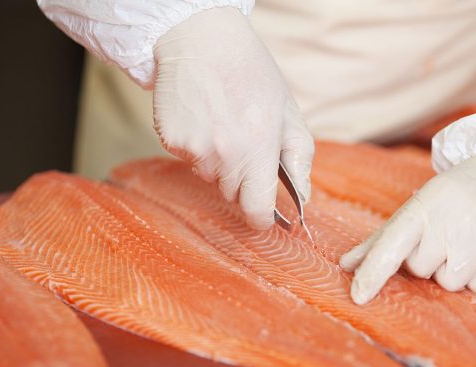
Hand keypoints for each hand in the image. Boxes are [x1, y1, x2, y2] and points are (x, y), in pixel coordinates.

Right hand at [153, 7, 313, 228]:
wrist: (201, 38)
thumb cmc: (251, 72)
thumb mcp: (288, 111)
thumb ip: (300, 157)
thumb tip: (304, 197)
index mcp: (259, 149)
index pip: (257, 209)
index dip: (262, 218)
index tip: (265, 217)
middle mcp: (224, 155)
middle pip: (233, 194)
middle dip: (242, 179)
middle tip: (245, 142)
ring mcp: (194, 150)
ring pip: (210, 177)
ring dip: (218, 162)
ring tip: (223, 124)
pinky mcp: (172, 142)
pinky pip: (189, 160)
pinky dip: (196, 147)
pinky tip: (203, 118)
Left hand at [340, 157, 475, 303]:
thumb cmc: (453, 197)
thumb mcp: (416, 208)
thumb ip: (381, 241)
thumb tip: (346, 265)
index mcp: (424, 206)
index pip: (392, 245)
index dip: (374, 272)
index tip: (359, 295)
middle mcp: (455, 220)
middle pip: (421, 270)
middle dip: (428, 260)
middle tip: (444, 237)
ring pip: (452, 283)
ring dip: (454, 271)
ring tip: (466, 243)